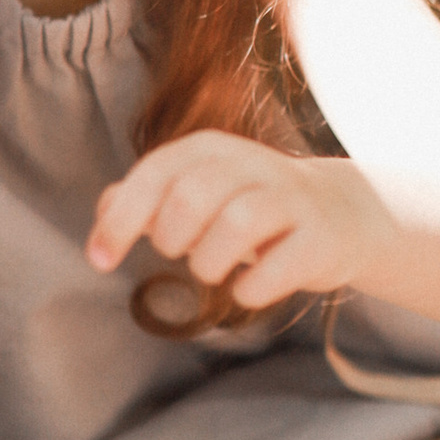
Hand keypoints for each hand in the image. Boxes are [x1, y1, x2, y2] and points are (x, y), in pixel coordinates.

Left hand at [87, 128, 382, 315]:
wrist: (340, 213)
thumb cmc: (249, 206)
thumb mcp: (195, 190)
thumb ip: (144, 199)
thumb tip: (102, 213)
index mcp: (210, 149)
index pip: (154, 175)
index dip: (119, 220)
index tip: (99, 261)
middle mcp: (251, 164)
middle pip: (191, 198)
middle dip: (172, 239)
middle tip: (182, 251)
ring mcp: (291, 199)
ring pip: (236, 225)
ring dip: (209, 263)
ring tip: (214, 269)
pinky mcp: (320, 238)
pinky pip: (274, 270)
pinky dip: (250, 289)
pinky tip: (249, 287)